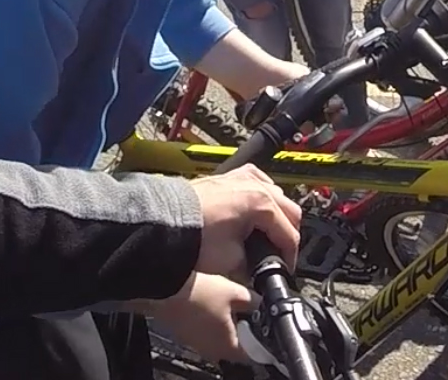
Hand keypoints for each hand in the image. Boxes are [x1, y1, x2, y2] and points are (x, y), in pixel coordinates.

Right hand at [149, 272, 254, 361]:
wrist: (166, 288)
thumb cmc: (197, 293)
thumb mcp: (236, 292)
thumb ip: (255, 302)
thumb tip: (264, 303)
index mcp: (228, 346)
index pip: (254, 354)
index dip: (264, 341)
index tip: (267, 327)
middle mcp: (213, 351)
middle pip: (239, 348)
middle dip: (248, 330)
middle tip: (252, 311)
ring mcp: (198, 345)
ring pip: (223, 340)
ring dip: (232, 326)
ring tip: (233, 305)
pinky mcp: (188, 336)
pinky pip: (209, 334)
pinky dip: (216, 323)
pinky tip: (216, 306)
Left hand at [188, 166, 302, 282]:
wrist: (158, 224)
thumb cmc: (189, 237)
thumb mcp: (231, 260)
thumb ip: (252, 263)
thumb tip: (255, 268)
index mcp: (262, 204)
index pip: (289, 233)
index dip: (289, 257)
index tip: (285, 270)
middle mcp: (256, 186)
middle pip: (289, 211)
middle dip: (286, 234)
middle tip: (278, 255)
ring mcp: (242, 178)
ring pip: (275, 194)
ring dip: (276, 215)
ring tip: (266, 235)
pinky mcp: (227, 177)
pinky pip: (256, 182)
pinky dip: (261, 196)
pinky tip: (254, 209)